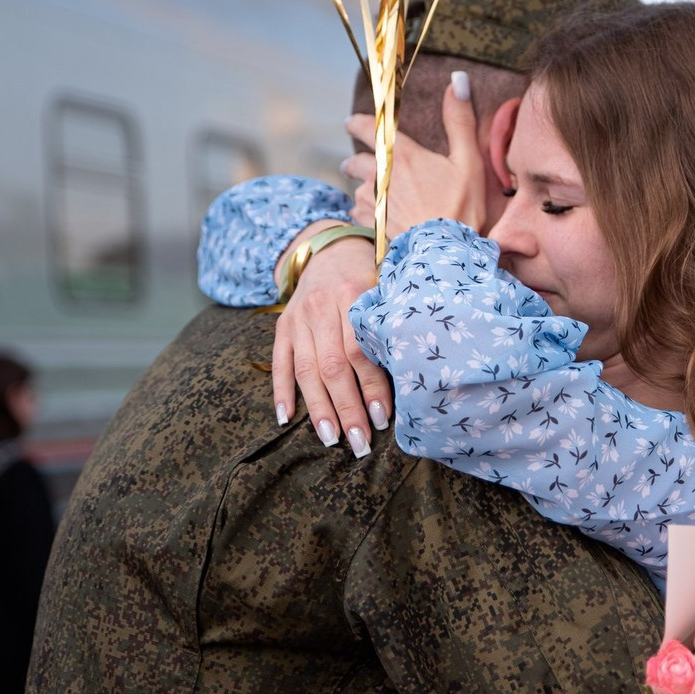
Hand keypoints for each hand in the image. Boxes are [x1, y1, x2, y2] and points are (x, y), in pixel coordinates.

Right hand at [272, 234, 389, 456]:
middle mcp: (322, 307)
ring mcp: (298, 318)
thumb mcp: (385, 289)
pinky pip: (279, 363)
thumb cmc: (370, 278)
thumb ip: (391, 324)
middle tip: (360, 443)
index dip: (372, 387)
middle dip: (347, 409)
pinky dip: (281, 391)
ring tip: (331, 439)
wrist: (330, 249)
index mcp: (354, 296)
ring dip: (318, 409)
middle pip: (333, 366)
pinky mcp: (282, 326)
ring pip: (306, 370)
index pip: (361, 351)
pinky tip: (285, 418)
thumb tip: (415, 376)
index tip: (385, 419)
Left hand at [343, 76, 486, 236]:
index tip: (352, 122)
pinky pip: (358, 214)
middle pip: (354, 161)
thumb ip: (459, 120)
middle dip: (355, 161)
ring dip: (363, 190)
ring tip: (372, 196)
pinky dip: (365, 213)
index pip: (370, 129)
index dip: (358, 123)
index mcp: (402, 154)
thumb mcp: (468, 161)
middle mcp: (379, 175)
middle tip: (354, 163)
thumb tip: (459, 79)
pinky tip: (375, 219)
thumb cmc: (461, 207)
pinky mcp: (370, 226)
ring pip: (357, 190)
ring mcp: (372, 202)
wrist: (445, 255)